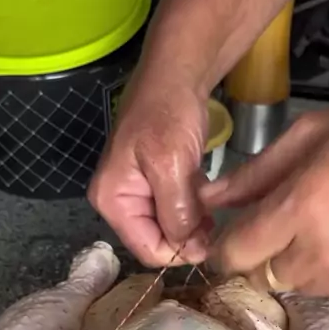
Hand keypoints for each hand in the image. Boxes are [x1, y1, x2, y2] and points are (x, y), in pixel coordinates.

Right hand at [88, 73, 211, 267]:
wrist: (176, 75)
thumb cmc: (167, 114)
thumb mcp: (170, 166)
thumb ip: (176, 212)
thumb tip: (189, 249)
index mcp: (112, 200)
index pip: (145, 249)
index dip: (177, 254)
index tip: (210, 247)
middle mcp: (118, 201)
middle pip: (156, 241)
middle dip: (185, 240)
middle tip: (216, 230)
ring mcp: (137, 193)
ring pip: (168, 228)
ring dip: (191, 227)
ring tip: (214, 217)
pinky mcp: (155, 184)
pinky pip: (174, 211)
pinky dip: (192, 212)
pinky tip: (207, 203)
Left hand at [201, 107, 328, 302]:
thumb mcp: (313, 135)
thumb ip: (255, 173)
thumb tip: (209, 198)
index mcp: (301, 207)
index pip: (235, 253)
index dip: (223, 249)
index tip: (230, 238)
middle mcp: (318, 253)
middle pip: (257, 275)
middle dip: (259, 254)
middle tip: (282, 225)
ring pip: (290, 284)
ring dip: (291, 263)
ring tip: (322, 227)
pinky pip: (323, 290)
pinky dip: (323, 271)